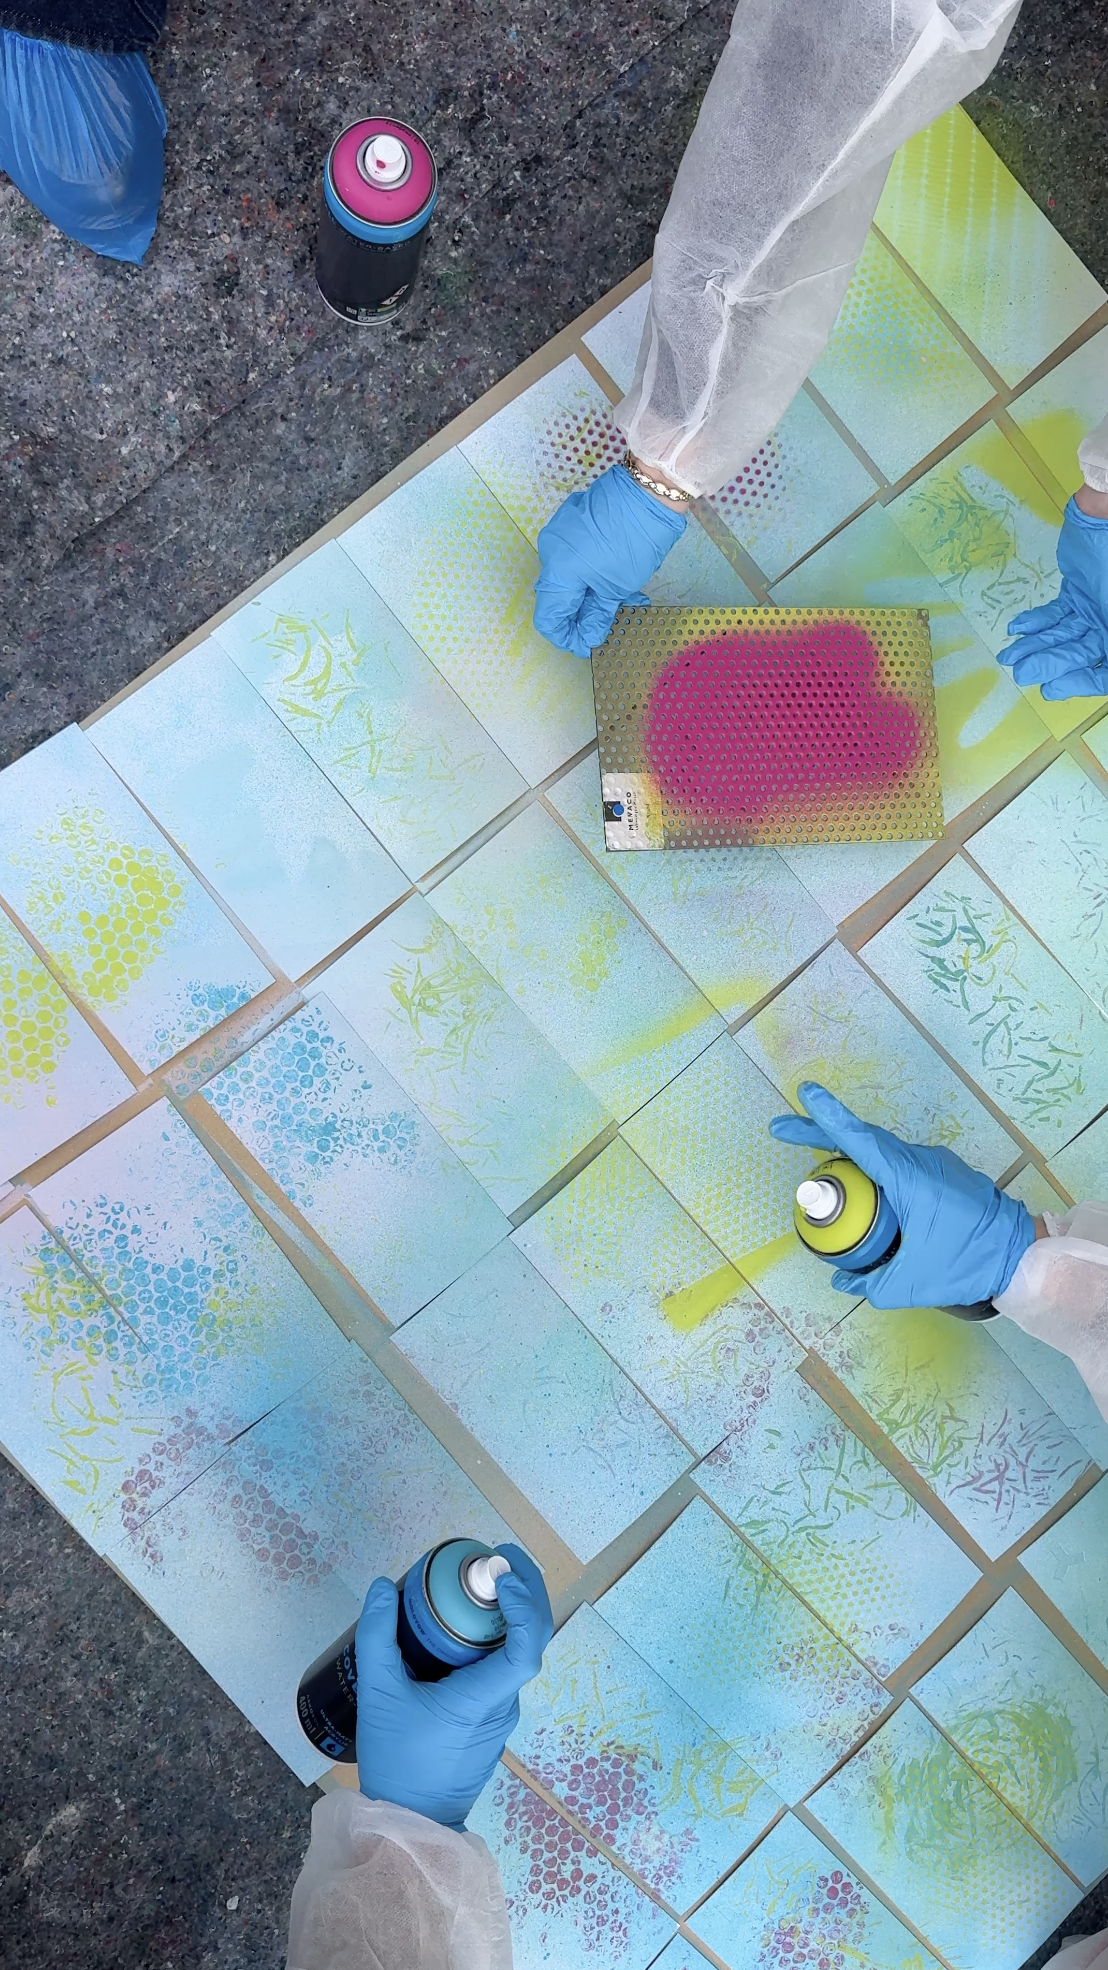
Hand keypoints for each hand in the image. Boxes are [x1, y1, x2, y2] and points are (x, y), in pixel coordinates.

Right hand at [354, 1544, 552, 1829]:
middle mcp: (502, 1705)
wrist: (408, 1824)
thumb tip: (380, 1586)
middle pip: (531, 1640)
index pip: (527, 1648)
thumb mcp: (378, 1695)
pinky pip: (499, 1670)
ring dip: (507, 1613)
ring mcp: (499, 1716)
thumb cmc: (398, 1761)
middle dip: (524, 1591)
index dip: (523, 1605)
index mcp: (483, 1699)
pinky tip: (463, 1625)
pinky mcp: (488, 1723)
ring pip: (515, 1654)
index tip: (501, 1574)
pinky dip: (492, 1639)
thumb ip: (377, 1637)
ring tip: (477, 1582)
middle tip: (497, 1556)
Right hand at [533, 462, 686, 658]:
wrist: (649, 488)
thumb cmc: (635, 538)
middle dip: (584, 615)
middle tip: (612, 622)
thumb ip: (598, 614)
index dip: (567, 638)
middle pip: (559, 597)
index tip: (588, 645)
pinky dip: (593, 573)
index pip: (549, 618)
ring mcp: (560, 533)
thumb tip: (588, 635)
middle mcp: (551, 551)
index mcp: (558, 570)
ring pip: (570, 577)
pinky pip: (576, 557)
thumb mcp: (619, 586)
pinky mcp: (573, 522)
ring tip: (626, 600)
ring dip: (593, 595)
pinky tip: (618, 578)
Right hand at [770, 1081, 1033, 1308]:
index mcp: (909, 1180)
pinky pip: (900, 1162)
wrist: (1022, 1254)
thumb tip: (843, 1278)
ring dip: (848, 1150)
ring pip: (882, 1150)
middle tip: (783, 1129)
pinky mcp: (945, 1172)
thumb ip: (871, 1283)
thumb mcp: (912, 1284)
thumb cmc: (967, 1265)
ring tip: (817, 1163)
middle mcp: (921, 1162)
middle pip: (863, 1138)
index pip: (861, 1141)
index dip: (828, 1118)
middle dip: (820, 1130)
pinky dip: (874, 1167)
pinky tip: (864, 1188)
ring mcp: (935, 1164)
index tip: (804, 1094)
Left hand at [1000, 497, 1107, 699]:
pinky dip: (1035, 622)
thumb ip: (1104, 646)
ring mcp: (1092, 610)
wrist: (1107, 519)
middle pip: (1076, 656)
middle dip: (1047, 665)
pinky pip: (1054, 614)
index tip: (1050, 689)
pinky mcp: (1075, 594)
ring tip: (1009, 656)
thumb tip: (1100, 676)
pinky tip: (1017, 630)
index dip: (1078, 684)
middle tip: (1020, 672)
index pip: (1101, 675)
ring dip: (1034, 646)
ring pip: (1060, 636)